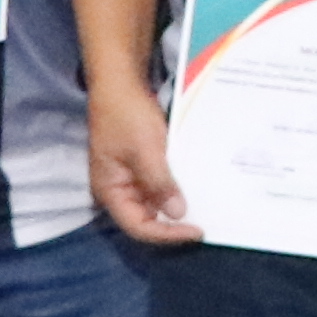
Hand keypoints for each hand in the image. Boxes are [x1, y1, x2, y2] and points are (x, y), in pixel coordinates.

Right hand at [84, 76, 200, 245]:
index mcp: (110, 191)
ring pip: (156, 203)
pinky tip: (197, 187)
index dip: (167, 234)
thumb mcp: (145, 149)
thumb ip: (159, 183)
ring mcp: (130, 178)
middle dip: (174, 223)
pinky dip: (177, 188)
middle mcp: (119, 190)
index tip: (196, 230)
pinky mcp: (142, 165)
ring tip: (206, 209)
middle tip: (206, 222)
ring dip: (178, 206)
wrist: (120, 82)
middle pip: (147, 219)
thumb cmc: (126, 114)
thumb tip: (178, 214)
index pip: (138, 227)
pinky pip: (160, 185)